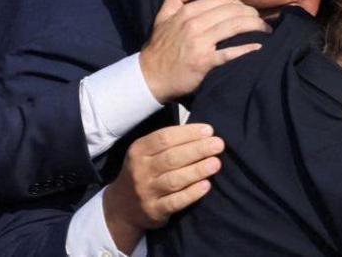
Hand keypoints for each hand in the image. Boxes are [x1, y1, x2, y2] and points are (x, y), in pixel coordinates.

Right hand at [103, 123, 224, 252]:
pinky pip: (174, 202)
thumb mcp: (146, 152)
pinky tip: (206, 185)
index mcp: (139, 151)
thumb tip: (204, 133)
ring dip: (197, 170)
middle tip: (218, 144)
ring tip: (216, 163)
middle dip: (197, 150)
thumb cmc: (145, 171)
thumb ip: (169, 142)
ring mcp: (146, 192)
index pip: (164, 138)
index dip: (188, 133)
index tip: (209, 131)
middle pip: (171, 158)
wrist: (122, 206)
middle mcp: (140, 170)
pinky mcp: (154, 211)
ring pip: (174, 180)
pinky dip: (191, 194)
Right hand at [139, 0, 269, 102]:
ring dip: (255, 26)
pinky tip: (258, 47)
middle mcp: (195, 24)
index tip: (247, 10)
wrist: (149, 77)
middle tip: (261, 20)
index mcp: (187, 12)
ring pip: (234, 27)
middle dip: (251, 14)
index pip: (222, 0)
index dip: (239, 3)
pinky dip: (246, 49)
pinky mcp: (204, 62)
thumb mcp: (162, 17)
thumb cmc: (159, 47)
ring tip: (266, 30)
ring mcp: (200, 43)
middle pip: (232, 11)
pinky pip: (229, 53)